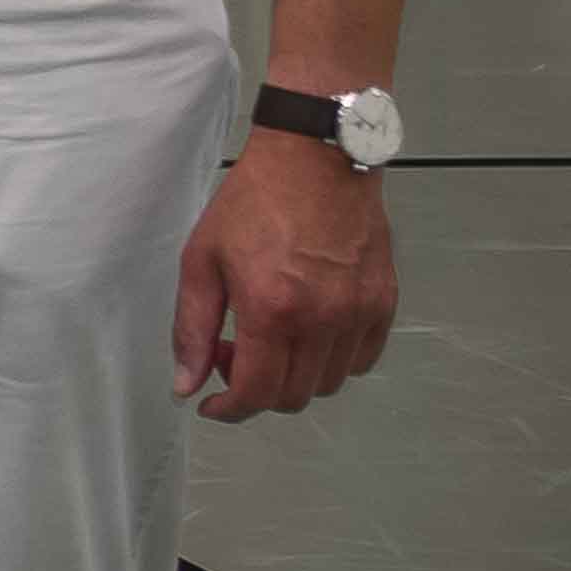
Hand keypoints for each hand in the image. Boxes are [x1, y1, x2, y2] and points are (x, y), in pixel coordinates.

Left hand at [175, 135, 395, 420]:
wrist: (315, 160)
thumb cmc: (255, 202)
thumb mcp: (202, 261)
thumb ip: (192, 329)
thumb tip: (187, 384)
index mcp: (273, 309)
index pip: (257, 393)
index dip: (231, 410)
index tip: (213, 404)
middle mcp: (323, 318)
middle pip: (294, 396)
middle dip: (257, 390)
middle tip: (234, 355)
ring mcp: (359, 311)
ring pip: (329, 382)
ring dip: (295, 377)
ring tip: (271, 339)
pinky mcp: (384, 301)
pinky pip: (362, 359)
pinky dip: (333, 361)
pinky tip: (308, 332)